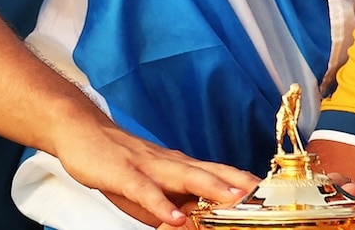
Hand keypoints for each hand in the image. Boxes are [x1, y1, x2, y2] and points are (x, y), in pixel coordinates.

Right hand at [54, 121, 257, 225]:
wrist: (85, 133)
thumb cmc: (121, 162)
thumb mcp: (153, 186)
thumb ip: (175, 201)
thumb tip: (196, 220)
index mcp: (181, 165)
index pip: (220, 172)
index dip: (244, 182)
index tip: (269, 192)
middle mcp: (172, 162)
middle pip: (212, 172)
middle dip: (239, 184)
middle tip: (264, 196)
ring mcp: (149, 167)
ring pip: (185, 177)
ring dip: (212, 189)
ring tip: (234, 201)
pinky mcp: (124, 174)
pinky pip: (146, 191)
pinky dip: (161, 205)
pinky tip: (174, 219)